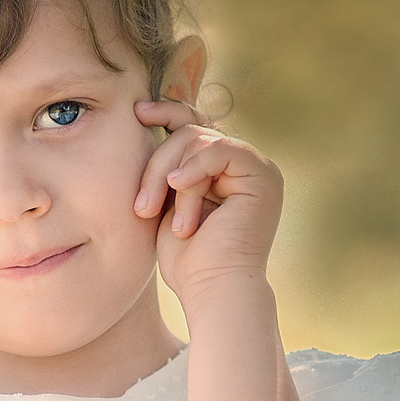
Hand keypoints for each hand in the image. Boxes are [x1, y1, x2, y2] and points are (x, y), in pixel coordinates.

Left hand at [132, 99, 283, 308]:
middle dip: (156, 164)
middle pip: (189, 131)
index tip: (136, 114)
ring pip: (198, 140)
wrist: (211, 289)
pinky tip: (176, 187)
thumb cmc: (186, 259)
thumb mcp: (166, 202)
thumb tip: (148, 121)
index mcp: (221, 169)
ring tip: (156, 213)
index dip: (166, 111)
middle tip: (141, 206)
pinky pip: (221, 150)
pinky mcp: (263, 176)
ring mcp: (256, 168)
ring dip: (169, 177)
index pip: (193, 124)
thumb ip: (168, 167)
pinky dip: (194, 168)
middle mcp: (242, 164)